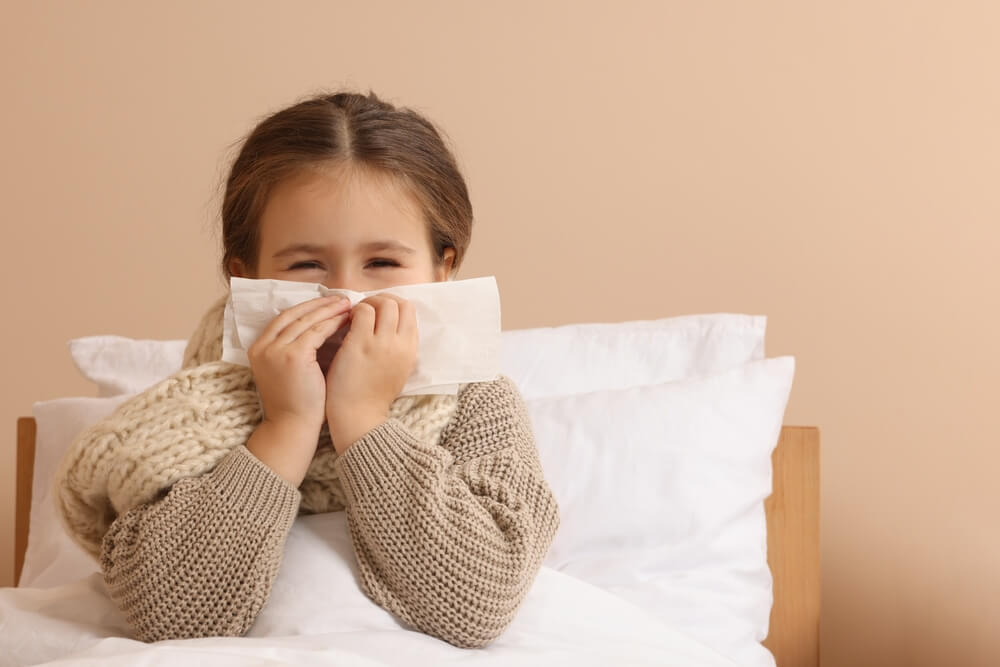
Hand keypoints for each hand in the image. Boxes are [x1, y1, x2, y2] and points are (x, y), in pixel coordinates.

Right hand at [247, 294, 352, 431]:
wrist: (292, 427)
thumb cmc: (297, 403)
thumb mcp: (289, 370)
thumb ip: (296, 349)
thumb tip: (321, 326)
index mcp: (258, 349)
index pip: (284, 319)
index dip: (306, 309)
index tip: (326, 302)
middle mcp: (263, 347)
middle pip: (293, 315)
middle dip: (319, 305)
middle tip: (341, 298)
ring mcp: (275, 350)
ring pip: (306, 321)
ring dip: (328, 310)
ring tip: (347, 304)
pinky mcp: (293, 356)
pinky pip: (316, 332)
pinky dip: (332, 323)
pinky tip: (346, 319)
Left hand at [325, 294, 417, 451]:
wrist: (359, 417)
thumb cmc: (373, 395)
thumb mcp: (399, 369)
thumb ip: (399, 347)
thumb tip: (390, 325)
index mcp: (411, 349)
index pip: (410, 310)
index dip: (394, 305)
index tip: (379, 312)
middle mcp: (400, 343)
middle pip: (399, 303)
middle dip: (381, 300)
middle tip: (365, 310)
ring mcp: (381, 343)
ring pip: (382, 303)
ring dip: (367, 303)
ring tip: (354, 316)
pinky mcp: (360, 344)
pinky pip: (361, 311)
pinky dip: (352, 311)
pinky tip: (343, 323)